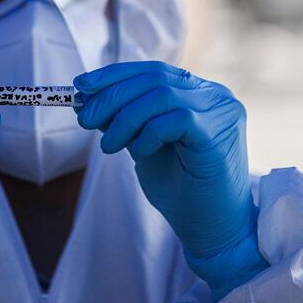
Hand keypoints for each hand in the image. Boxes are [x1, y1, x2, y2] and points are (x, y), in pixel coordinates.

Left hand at [74, 61, 267, 298]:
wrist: (213, 231)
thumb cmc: (182, 190)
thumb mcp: (143, 145)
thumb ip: (125, 119)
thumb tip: (88, 97)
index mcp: (199, 93)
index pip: (153, 71)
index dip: (114, 76)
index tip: (81, 86)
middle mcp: (214, 95)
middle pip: (154, 78)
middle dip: (112, 96)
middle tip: (85, 119)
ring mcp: (221, 111)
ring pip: (161, 95)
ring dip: (124, 119)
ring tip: (108, 146)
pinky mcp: (219, 132)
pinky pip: (175, 119)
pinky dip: (148, 134)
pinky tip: (139, 153)